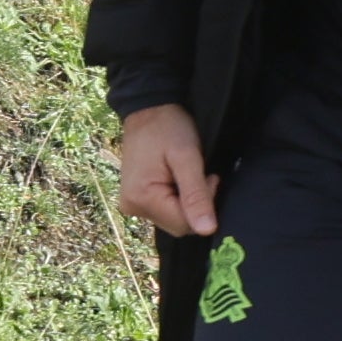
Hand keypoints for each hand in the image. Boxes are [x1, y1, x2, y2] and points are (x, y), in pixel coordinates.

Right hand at [115, 104, 217, 238]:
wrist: (148, 109)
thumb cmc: (168, 128)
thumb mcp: (187, 158)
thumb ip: (196, 195)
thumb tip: (207, 231)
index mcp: (141, 199)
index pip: (184, 224)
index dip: (204, 205)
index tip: (209, 177)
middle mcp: (132, 207)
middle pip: (178, 224)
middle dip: (196, 204)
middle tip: (201, 174)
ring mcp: (132, 204)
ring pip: (173, 218)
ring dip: (188, 201)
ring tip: (188, 173)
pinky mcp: (137, 199)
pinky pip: (165, 210)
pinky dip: (178, 198)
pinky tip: (180, 179)